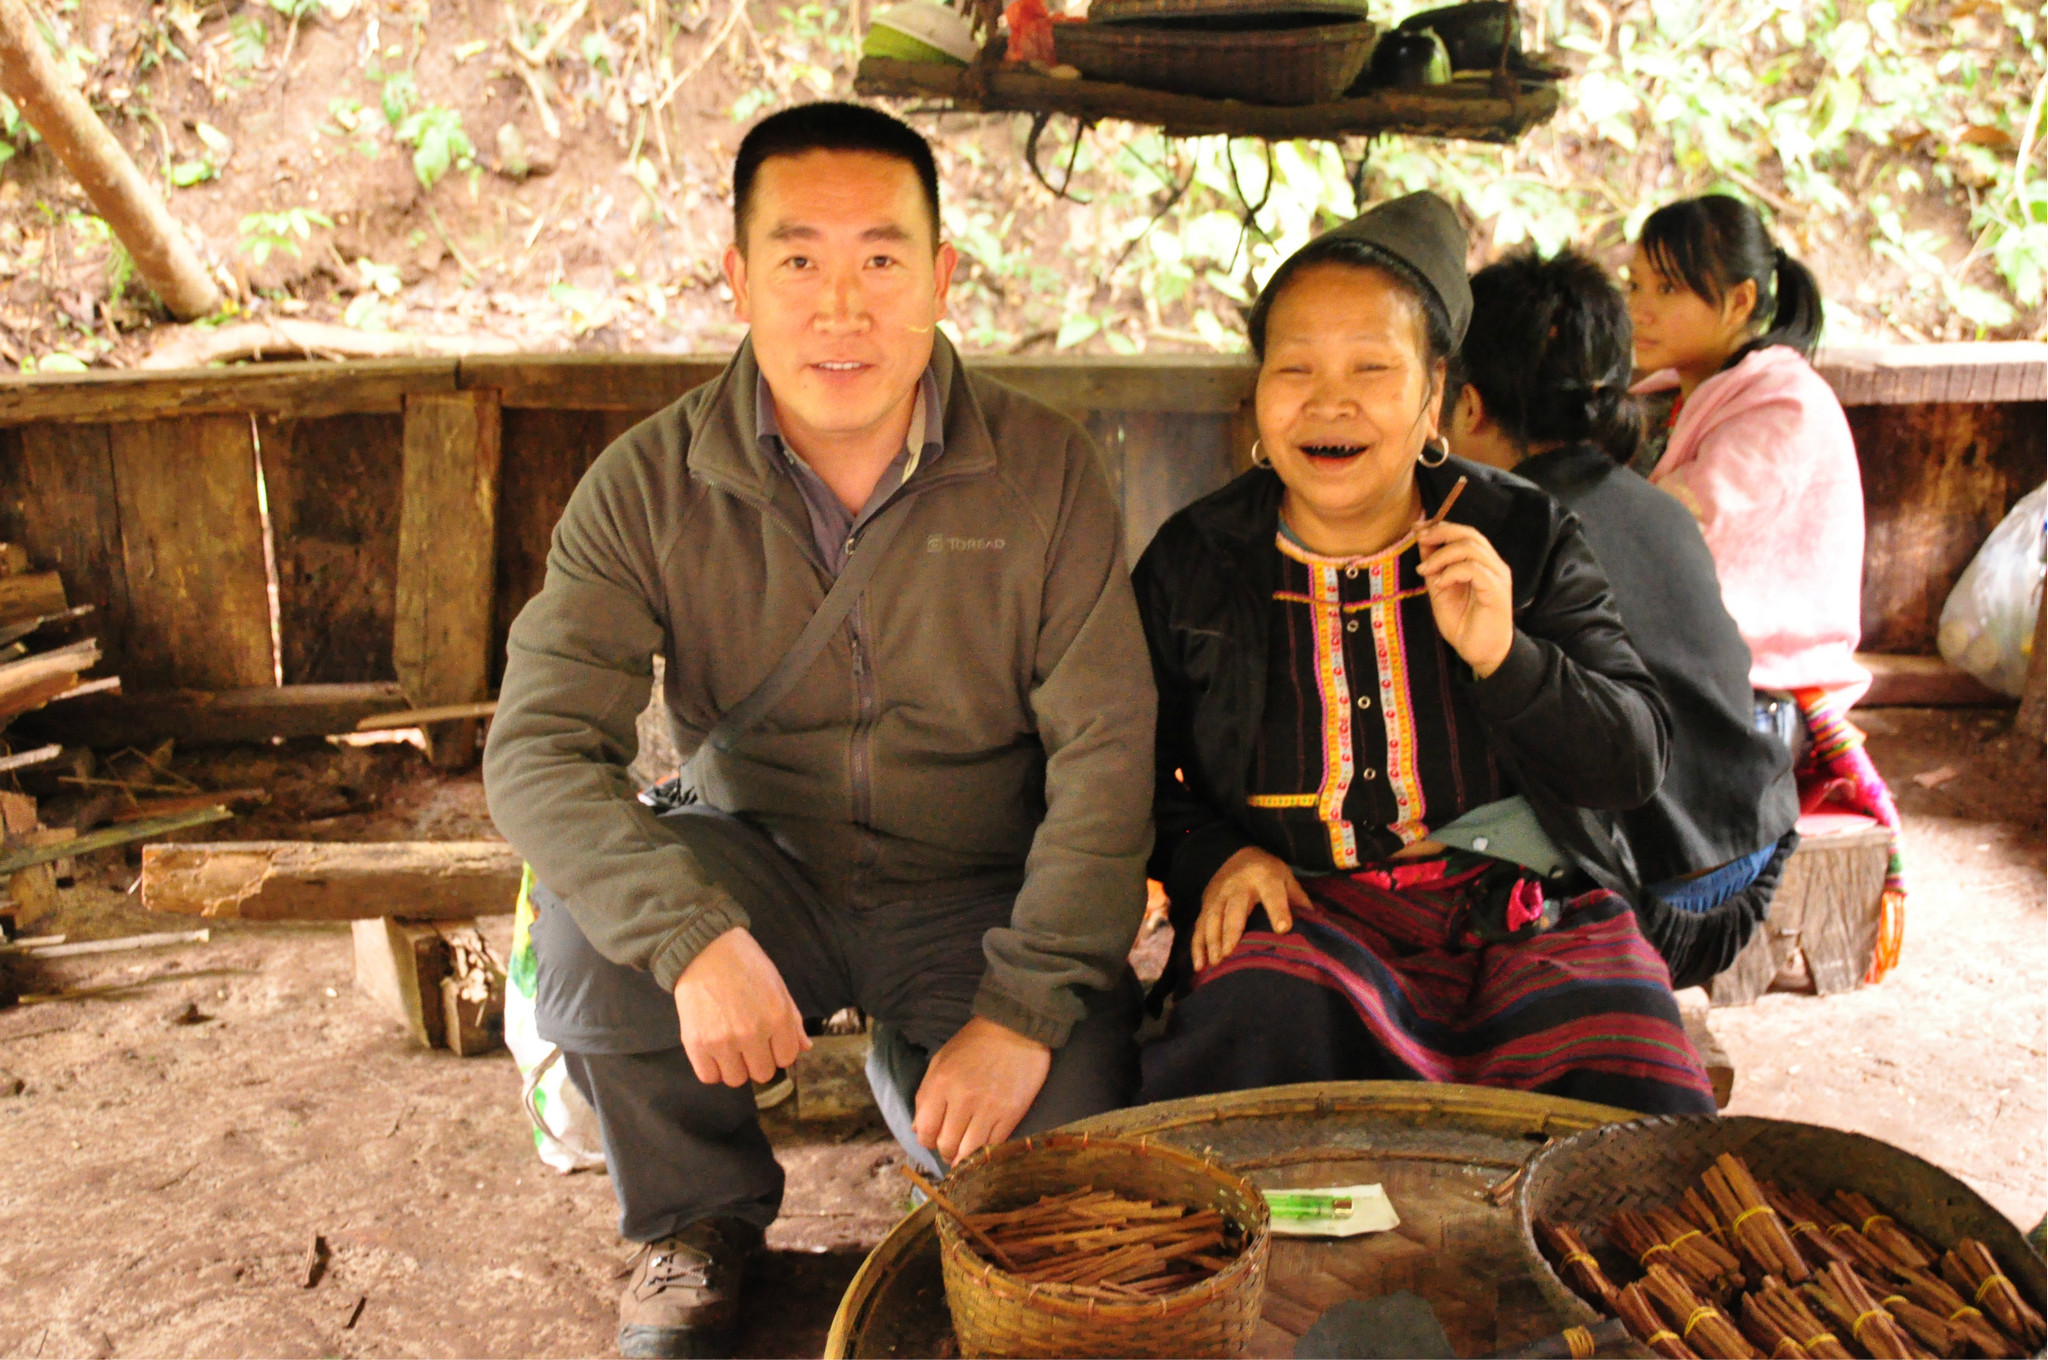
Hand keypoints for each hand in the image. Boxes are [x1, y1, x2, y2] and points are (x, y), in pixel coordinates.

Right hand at [672, 927, 810, 1086]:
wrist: (704, 949)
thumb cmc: (745, 964)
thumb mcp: (777, 986)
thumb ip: (792, 1020)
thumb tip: (805, 1048)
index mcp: (778, 1017)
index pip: (786, 1058)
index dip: (778, 1051)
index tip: (768, 1041)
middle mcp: (753, 1034)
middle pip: (762, 1074)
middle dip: (758, 1061)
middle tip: (747, 1043)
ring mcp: (723, 1041)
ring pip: (736, 1079)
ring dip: (735, 1067)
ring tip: (729, 1046)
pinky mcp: (697, 1044)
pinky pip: (709, 1077)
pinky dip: (712, 1069)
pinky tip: (713, 1051)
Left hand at [912, 1017, 1050, 1163]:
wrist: (1016, 1028)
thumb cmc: (975, 1043)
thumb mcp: (941, 1060)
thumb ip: (925, 1094)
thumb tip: (917, 1129)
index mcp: (941, 1084)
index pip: (925, 1130)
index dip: (927, 1141)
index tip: (934, 1139)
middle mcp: (963, 1099)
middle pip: (947, 1145)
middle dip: (945, 1152)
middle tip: (951, 1148)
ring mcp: (989, 1108)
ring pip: (969, 1152)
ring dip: (964, 1158)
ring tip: (965, 1154)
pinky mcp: (1011, 1114)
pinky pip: (994, 1146)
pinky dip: (985, 1152)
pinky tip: (983, 1147)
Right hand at [1193, 845, 1309, 970]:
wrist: (1236, 854)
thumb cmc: (1267, 872)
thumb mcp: (1286, 878)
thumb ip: (1298, 900)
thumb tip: (1319, 926)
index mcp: (1264, 878)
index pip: (1272, 895)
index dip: (1278, 911)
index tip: (1283, 929)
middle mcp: (1238, 886)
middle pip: (1234, 909)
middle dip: (1231, 931)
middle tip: (1230, 954)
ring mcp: (1218, 895)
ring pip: (1212, 918)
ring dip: (1212, 941)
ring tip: (1216, 963)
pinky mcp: (1205, 904)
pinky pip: (1199, 926)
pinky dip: (1197, 946)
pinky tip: (1200, 965)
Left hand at [1416, 520, 1514, 677]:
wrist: (1481, 652)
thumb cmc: (1464, 623)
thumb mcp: (1441, 589)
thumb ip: (1434, 566)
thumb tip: (1422, 540)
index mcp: (1482, 562)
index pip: (1465, 533)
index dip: (1440, 526)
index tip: (1417, 529)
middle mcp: (1493, 565)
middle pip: (1470, 534)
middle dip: (1441, 532)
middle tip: (1420, 540)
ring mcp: (1498, 576)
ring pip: (1471, 548)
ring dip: (1442, 556)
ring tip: (1426, 571)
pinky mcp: (1497, 591)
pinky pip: (1474, 569)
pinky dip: (1452, 572)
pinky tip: (1440, 584)